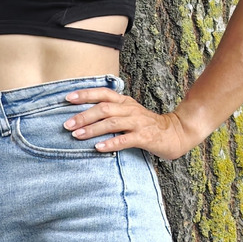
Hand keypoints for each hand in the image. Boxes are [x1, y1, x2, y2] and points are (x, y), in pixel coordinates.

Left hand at [62, 87, 191, 161]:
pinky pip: (125, 140)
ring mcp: (138, 123)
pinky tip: (99, 148)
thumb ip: (112, 111)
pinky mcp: (145, 137)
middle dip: (83, 115)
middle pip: (104, 108)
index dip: (85, 94)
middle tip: (66, 125)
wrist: (176, 132)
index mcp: (125, 102)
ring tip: (77, 135)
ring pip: (112, 122)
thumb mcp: (130, 113)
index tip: (67, 98)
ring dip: (93, 129)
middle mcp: (130, 109)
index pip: (103, 93)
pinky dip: (111, 143)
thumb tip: (84, 115)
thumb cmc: (147, 125)